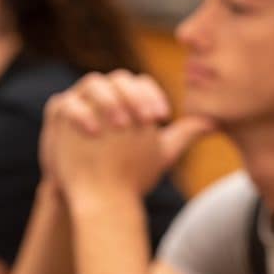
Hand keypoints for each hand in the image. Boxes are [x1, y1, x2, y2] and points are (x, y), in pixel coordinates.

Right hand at [40, 70, 213, 194]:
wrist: (95, 194)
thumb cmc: (130, 170)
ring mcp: (80, 100)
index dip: (153, 96)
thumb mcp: (160, 152)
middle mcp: (105, 93)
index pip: (143, 84)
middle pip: (119, 79)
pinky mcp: (58, 113)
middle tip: (145, 120)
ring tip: (122, 125)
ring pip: (92, 83)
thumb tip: (215, 122)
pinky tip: (95, 132)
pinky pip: (65, 103)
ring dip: (109, 101)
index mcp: (129, 97)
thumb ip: (184, 134)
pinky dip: (80, 113)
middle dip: (134, 96)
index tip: (162, 118)